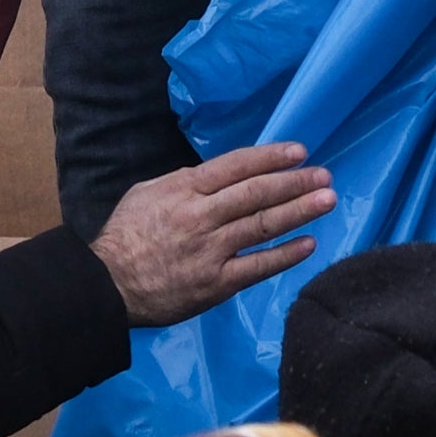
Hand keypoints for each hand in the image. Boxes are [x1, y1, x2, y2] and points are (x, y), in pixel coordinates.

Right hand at [92, 142, 334, 325]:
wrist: (108, 284)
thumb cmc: (127, 235)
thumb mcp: (147, 192)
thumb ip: (185, 182)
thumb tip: (220, 176)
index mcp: (184, 189)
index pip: (236, 166)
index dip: (270, 157)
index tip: (299, 151)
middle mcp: (201, 216)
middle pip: (256, 193)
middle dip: (295, 182)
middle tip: (324, 175)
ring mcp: (211, 251)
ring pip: (263, 226)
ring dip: (299, 211)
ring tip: (327, 200)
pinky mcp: (216, 283)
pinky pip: (258, 267)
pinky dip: (285, 254)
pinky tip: (309, 243)